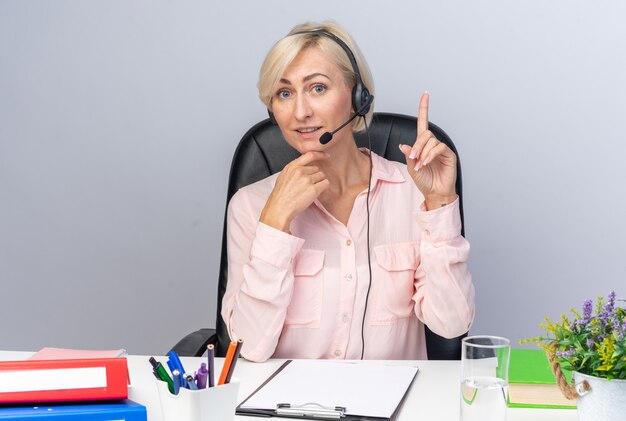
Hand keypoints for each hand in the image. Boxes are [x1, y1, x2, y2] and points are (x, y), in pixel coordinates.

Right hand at [260, 151, 329, 231]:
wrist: (279, 209)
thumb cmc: (280, 196)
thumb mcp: (283, 176)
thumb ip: (293, 169)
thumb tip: (304, 166)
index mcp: (291, 167)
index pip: (309, 155)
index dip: (320, 154)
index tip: (326, 155)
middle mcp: (299, 171)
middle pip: (317, 168)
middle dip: (315, 176)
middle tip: (308, 186)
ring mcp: (307, 180)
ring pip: (322, 176)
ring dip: (319, 182)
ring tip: (309, 190)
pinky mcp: (313, 190)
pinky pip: (325, 184)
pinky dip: (323, 188)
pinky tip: (315, 193)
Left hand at [399, 92, 457, 209]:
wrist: (435, 192)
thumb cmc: (425, 180)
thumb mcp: (411, 167)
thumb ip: (409, 155)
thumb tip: (404, 145)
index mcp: (423, 145)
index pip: (423, 123)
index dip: (424, 108)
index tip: (425, 95)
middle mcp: (432, 144)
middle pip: (425, 134)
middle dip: (417, 145)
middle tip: (414, 157)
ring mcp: (441, 148)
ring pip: (431, 141)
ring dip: (423, 153)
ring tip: (421, 165)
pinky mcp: (449, 154)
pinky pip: (439, 148)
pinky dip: (430, 155)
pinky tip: (426, 163)